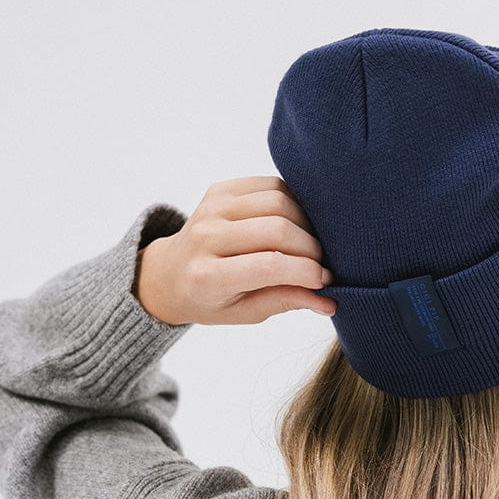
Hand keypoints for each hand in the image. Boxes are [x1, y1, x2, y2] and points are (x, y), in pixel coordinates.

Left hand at [133, 175, 336, 325]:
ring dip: (305, 224)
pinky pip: (271, 185)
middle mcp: (207, 236)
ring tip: (309, 245)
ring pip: (279, 202)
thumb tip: (327, 301)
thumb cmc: (210, 299)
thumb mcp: (245, 313)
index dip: (306, 271)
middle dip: (311, 248)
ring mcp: (212, 207)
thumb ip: (285, 302)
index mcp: (208, 276)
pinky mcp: (221, 189)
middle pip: (277, 230)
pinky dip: (293, 203)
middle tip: (320, 264)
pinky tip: (295, 224)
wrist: (171, 273)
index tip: (325, 280)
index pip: (269, 266)